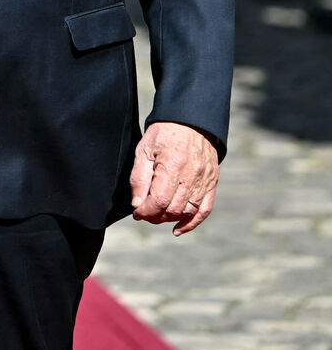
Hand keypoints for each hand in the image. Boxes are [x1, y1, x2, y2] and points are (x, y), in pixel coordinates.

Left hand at [130, 122, 218, 236]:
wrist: (191, 120)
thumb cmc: (164, 133)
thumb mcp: (144, 149)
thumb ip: (139, 177)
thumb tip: (137, 204)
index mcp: (172, 165)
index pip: (159, 200)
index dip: (146, 211)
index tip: (137, 213)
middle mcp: (191, 176)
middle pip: (173, 208)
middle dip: (155, 216)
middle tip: (144, 214)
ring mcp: (205, 181)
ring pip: (188, 211)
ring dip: (170, 219)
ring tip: (157, 216)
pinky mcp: (212, 183)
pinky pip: (204, 210)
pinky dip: (192, 223)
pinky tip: (178, 228)